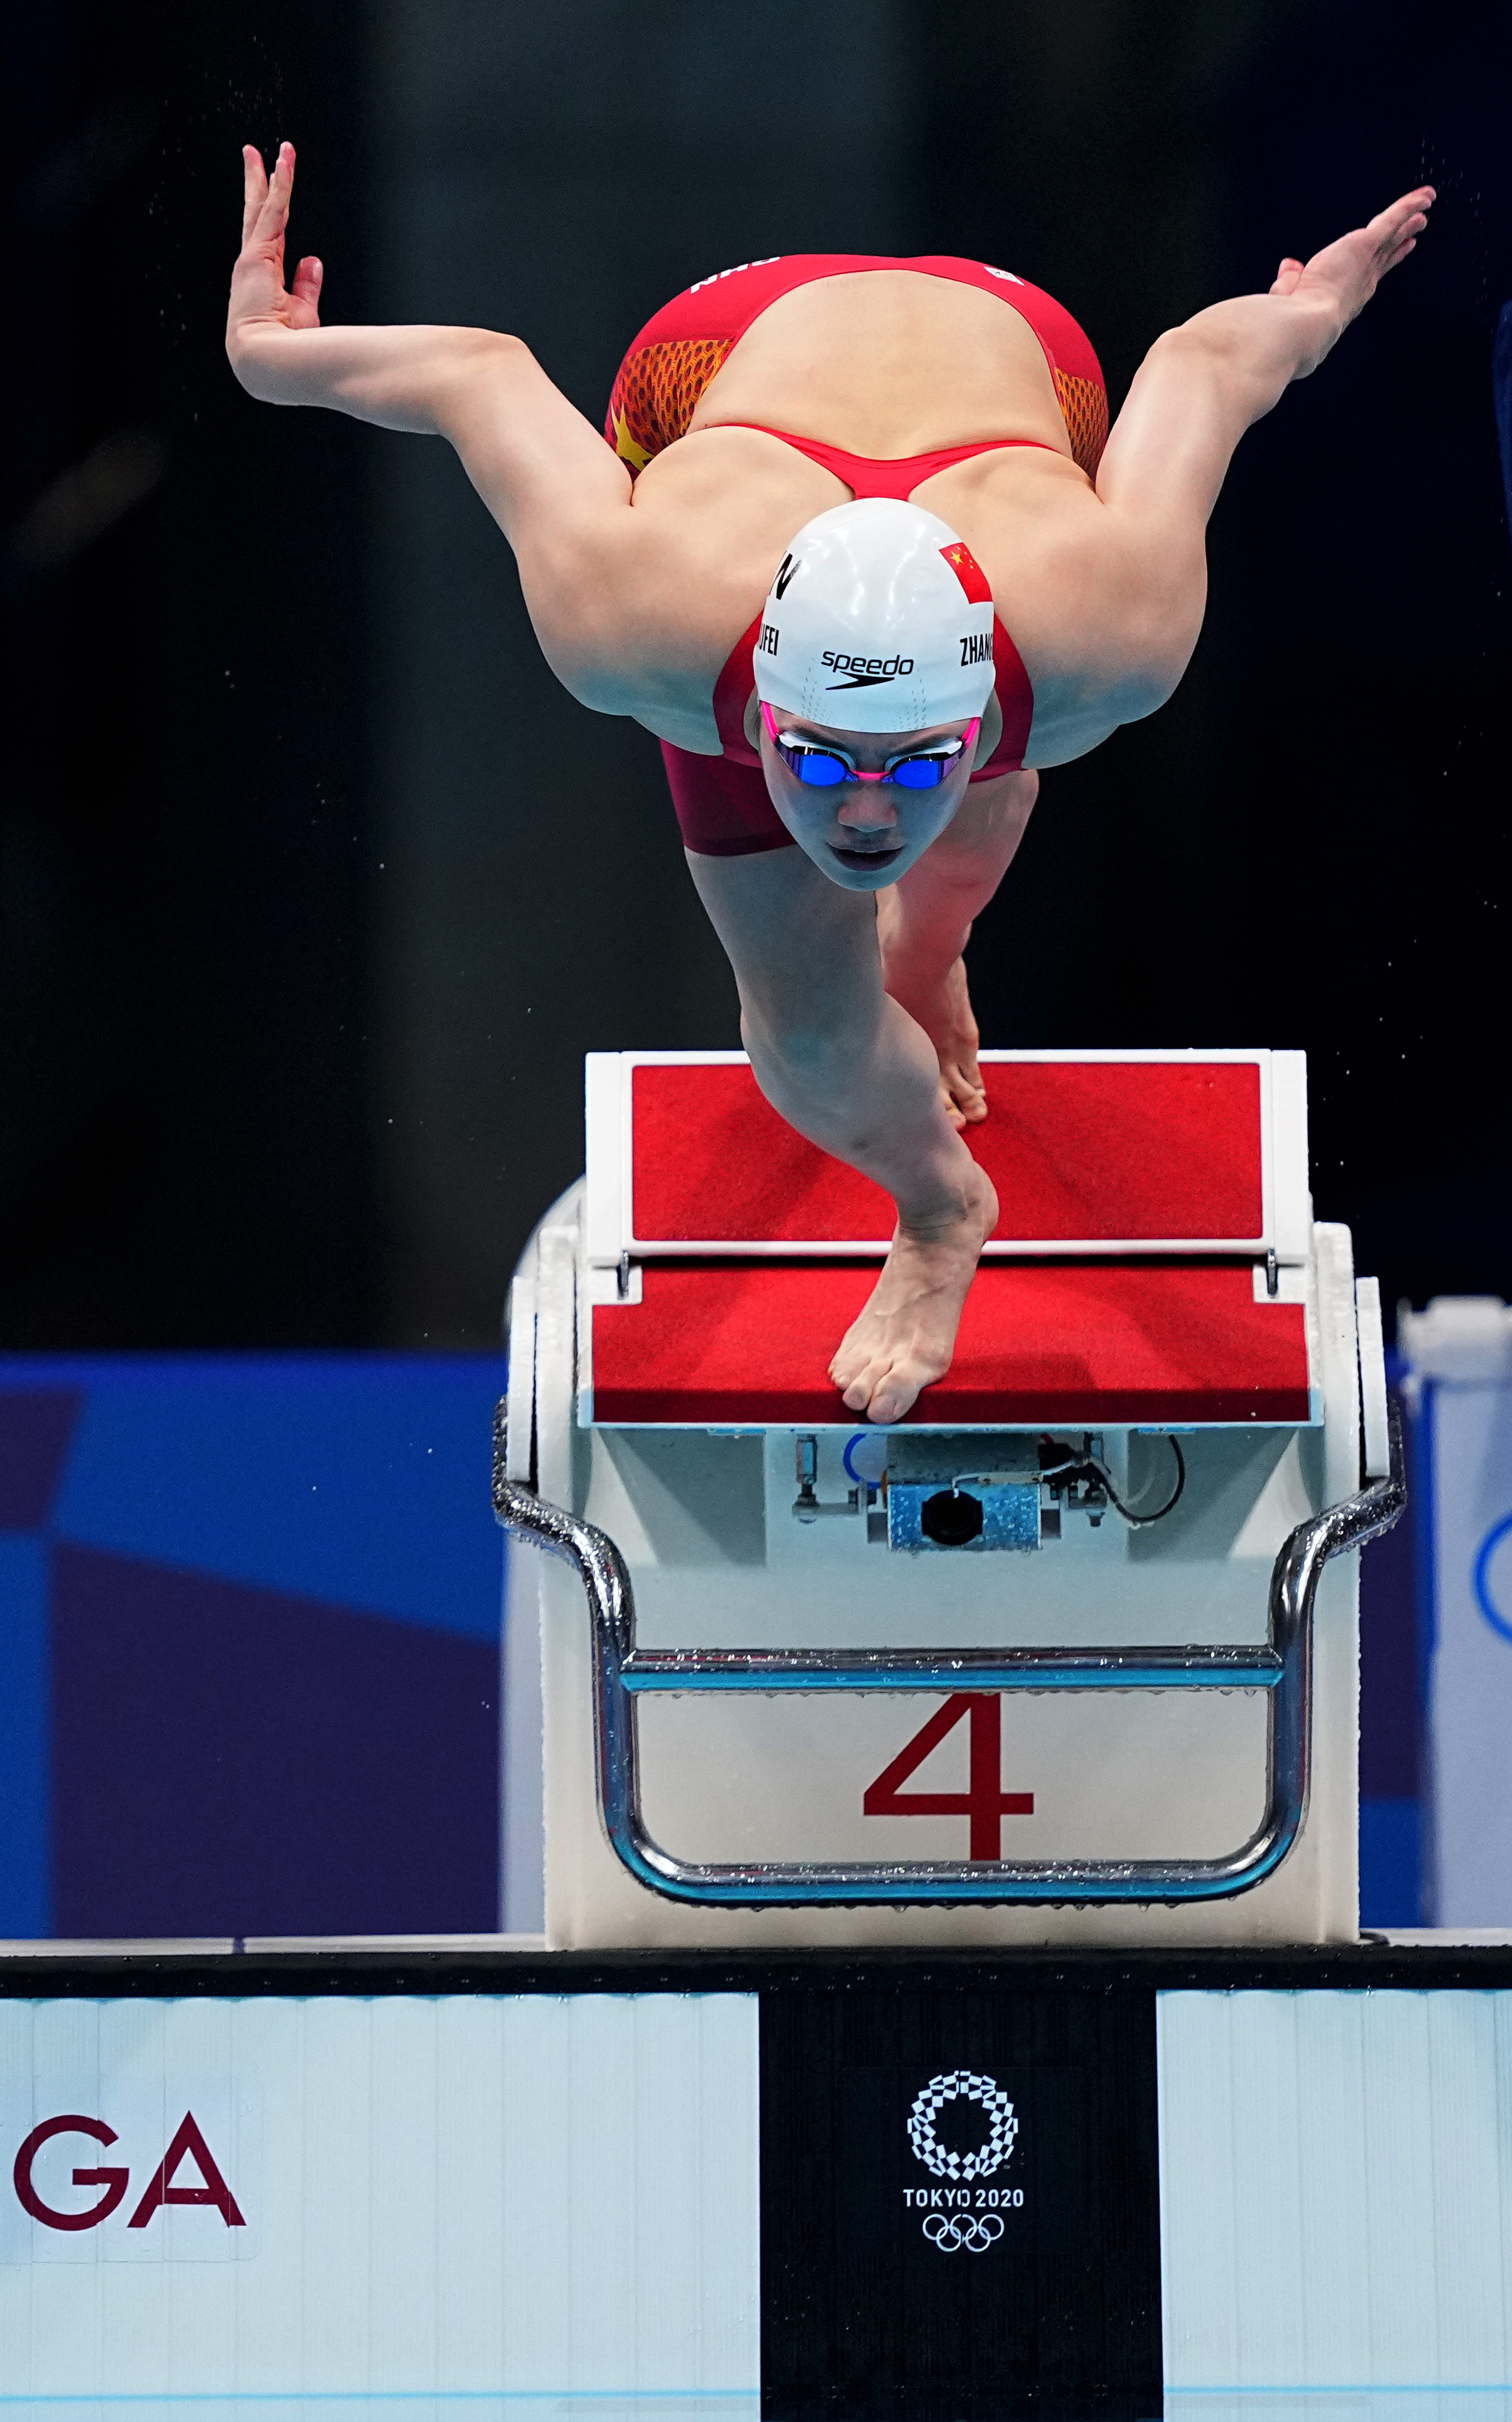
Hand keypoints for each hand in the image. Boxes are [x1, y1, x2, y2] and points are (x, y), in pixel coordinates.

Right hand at [227, 142, 323, 369]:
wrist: (269, 363)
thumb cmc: (287, 349)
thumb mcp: (301, 312)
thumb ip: (305, 286)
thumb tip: (313, 261)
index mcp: (262, 279)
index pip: (268, 239)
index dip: (271, 216)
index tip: (273, 195)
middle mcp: (252, 266)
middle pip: (255, 215)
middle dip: (256, 184)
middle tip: (252, 155)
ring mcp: (252, 259)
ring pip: (263, 208)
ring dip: (271, 177)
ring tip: (279, 151)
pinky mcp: (258, 256)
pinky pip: (273, 212)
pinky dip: (280, 186)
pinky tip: (284, 162)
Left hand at [1267, 185, 1433, 362]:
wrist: (1306, 327)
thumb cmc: (1294, 323)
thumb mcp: (1289, 298)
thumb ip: (1289, 281)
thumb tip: (1288, 268)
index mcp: (1347, 295)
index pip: (1369, 273)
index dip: (1384, 260)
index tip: (1396, 251)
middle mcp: (1362, 280)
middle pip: (1387, 253)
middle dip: (1401, 239)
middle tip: (1416, 229)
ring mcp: (1366, 262)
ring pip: (1392, 235)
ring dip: (1408, 218)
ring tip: (1423, 206)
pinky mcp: (1365, 244)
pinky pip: (1390, 220)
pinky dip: (1406, 207)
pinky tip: (1422, 196)